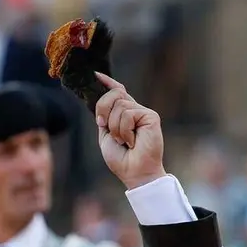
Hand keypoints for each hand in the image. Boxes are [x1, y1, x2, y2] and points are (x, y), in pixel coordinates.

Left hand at [94, 72, 166, 188]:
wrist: (134, 172)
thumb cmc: (120, 158)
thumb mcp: (106, 134)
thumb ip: (104, 116)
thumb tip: (101, 96)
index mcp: (123, 113)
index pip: (117, 91)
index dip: (107, 82)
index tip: (95, 75)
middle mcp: (134, 110)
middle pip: (113, 94)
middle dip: (102, 109)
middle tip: (104, 126)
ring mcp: (143, 112)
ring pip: (119, 105)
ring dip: (115, 127)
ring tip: (124, 141)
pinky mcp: (151, 116)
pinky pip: (128, 114)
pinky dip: (124, 130)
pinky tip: (132, 142)